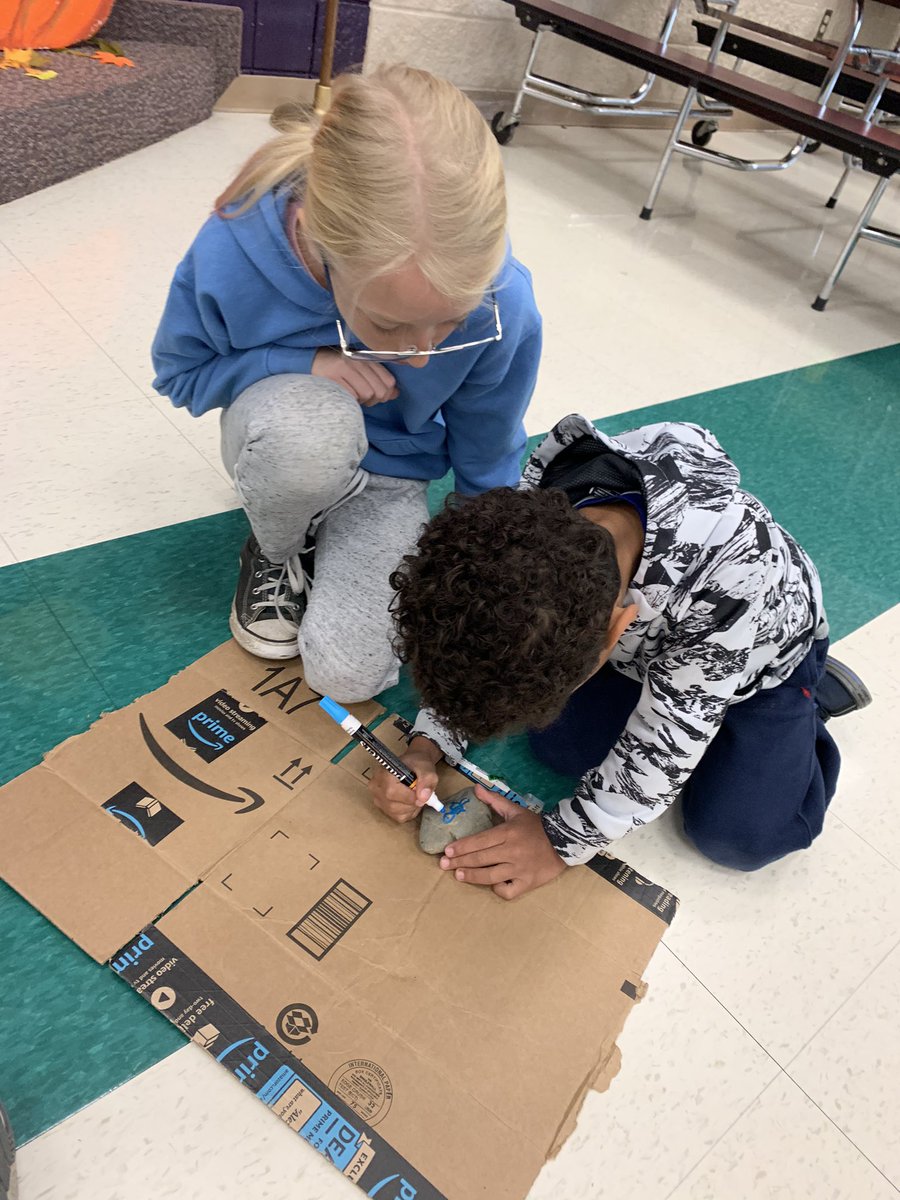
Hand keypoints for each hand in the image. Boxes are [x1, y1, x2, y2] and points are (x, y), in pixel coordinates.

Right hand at [312, 348, 398, 405]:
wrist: (310, 360)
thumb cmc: (338, 367)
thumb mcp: (360, 368)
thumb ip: (378, 380)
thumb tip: (395, 393)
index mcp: (366, 357)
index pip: (389, 381)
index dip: (387, 393)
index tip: (379, 396)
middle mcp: (357, 361)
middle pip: (379, 390)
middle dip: (374, 400)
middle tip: (364, 398)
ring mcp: (345, 368)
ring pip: (367, 394)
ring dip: (360, 401)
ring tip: (352, 395)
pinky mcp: (333, 377)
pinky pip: (351, 396)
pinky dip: (350, 400)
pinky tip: (343, 395)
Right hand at [369, 740, 440, 823]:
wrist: (413, 765)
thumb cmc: (417, 765)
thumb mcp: (426, 769)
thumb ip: (426, 781)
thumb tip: (423, 798)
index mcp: (383, 774)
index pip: (392, 792)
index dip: (410, 797)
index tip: (422, 793)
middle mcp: (376, 787)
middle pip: (393, 806)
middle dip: (412, 803)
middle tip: (420, 793)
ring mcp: (377, 798)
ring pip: (396, 813)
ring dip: (411, 808)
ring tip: (415, 795)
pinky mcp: (382, 807)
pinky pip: (398, 817)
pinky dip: (409, 811)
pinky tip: (410, 800)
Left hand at [439, 786, 566, 899]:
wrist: (565, 840)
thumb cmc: (537, 826)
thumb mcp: (516, 810)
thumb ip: (495, 801)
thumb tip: (476, 789)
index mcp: (508, 833)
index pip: (480, 841)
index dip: (462, 847)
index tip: (447, 851)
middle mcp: (512, 851)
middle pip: (481, 859)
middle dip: (459, 862)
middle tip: (443, 865)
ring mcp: (520, 869)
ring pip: (490, 876)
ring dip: (472, 876)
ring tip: (459, 875)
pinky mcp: (528, 883)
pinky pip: (508, 891)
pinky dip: (498, 889)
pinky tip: (490, 885)